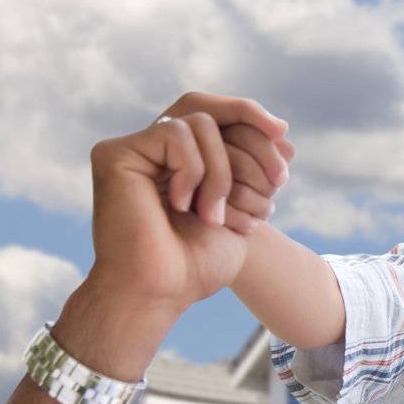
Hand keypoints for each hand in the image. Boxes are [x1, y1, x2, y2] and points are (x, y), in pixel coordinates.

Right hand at [84, 94, 289, 329]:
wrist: (160, 293)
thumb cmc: (194, 268)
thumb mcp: (240, 213)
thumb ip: (254, 172)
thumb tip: (283, 133)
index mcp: (179, 164)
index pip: (219, 119)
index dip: (252, 120)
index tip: (287, 146)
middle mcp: (154, 152)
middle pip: (210, 110)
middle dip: (252, 138)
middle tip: (279, 178)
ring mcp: (134, 150)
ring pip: (198, 123)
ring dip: (221, 172)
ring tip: (214, 216)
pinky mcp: (116, 153)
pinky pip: (175, 133)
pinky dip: (194, 170)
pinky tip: (184, 205)